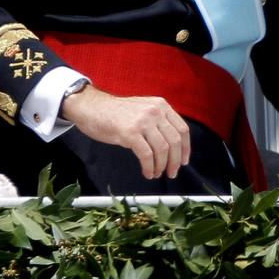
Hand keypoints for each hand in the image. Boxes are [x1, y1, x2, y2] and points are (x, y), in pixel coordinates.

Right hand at [60, 86, 191, 179]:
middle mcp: (155, 111)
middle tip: (171, 173)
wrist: (92, 107)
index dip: (185, 148)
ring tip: (156, 173)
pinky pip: (146, 155)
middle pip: (174, 141)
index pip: (182, 129)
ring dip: (162, 166)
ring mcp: (142, 121)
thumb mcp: (143, 110)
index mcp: (161, 105)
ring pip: (162, 149)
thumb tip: (173, 146)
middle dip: (175, 161)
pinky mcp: (130, 132)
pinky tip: (147, 173)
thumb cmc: (116, 113)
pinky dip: (149, 167)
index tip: (184, 161)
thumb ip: (158, 121)